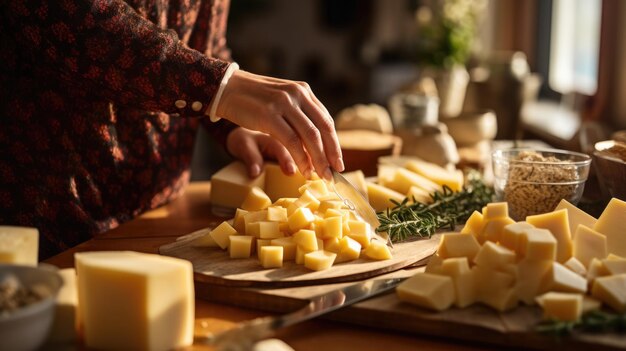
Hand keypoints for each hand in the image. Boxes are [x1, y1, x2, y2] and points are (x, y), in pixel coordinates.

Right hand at [215, 70, 343, 179]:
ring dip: (318, 159)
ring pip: (310, 136)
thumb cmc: (253, 100)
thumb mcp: (281, 101)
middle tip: (335, 172)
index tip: (337, 161)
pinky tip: (304, 169)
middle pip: (323, 128)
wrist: (225, 89)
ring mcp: (284, 103)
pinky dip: (301, 158)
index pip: (325, 120)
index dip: (334, 143)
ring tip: (322, 175)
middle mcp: (297, 94)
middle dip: (331, 153)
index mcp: (303, 91)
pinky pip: (292, 141)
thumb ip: (298, 115)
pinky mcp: (269, 114)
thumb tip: (315, 142)